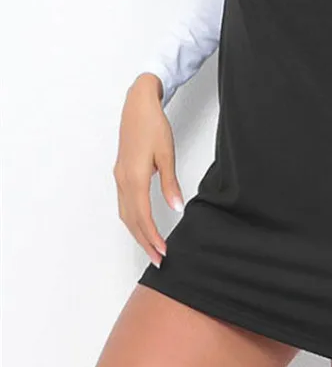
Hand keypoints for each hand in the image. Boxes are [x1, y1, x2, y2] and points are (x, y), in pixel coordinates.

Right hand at [113, 73, 183, 266]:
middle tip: (159, 260)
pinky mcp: (121, 173)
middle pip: (132, 220)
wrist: (137, 106)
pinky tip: (142, 224)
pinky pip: (125, 203)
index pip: (143, 217)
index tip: (164, 252)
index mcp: (134, 178)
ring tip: (152, 247)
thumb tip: (177, 208)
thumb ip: (170, 183)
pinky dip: (133, 219)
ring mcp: (119, 177)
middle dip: (145, 242)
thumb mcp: (167, 154)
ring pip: (126, 214)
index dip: (153, 237)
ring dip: (138, 232)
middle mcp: (123, 181)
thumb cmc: (153, 126)